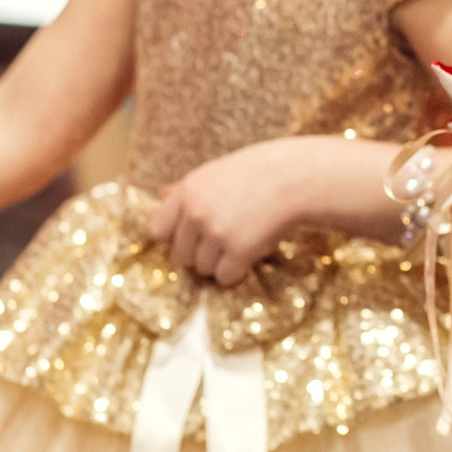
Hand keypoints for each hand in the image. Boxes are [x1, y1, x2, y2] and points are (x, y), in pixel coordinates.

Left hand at [147, 138, 320, 285]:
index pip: (158, 230)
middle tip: (224, 242)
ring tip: (240, 243)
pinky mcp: (239, 251)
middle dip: (200, 254)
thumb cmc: (254, 174)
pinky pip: (224, 277)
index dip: (174, 237)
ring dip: (220, 264)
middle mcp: (196, 213)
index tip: (192, 236)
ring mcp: (217, 233)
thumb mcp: (215, 173)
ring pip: (203, 269)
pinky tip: (249, 254)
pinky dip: (236, 272)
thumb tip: (161, 194)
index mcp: (187, 192)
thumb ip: (186, 189)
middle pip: (181, 256)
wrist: (293, 178)